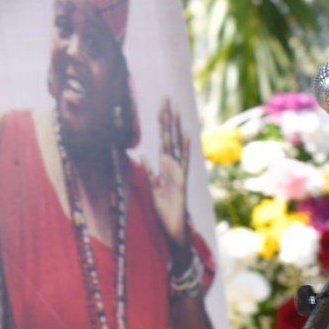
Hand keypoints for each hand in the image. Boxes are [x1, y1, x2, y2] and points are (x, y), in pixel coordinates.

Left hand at [148, 98, 189, 250]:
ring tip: (175, 109)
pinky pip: (183, 163)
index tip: (160, 105)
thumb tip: (143, 156)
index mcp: (164, 167)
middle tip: (166, 98)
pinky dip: (184, 149)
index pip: (162, 140)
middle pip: (168, 137)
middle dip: (167, 119)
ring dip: (175, 127)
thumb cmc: (164, 212)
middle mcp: (172, 167)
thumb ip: (148, 173)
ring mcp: (177, 173)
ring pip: (175, 145)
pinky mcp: (180, 182)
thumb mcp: (152, 190)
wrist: (173, 231)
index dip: (161, 124)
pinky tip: (185, 135)